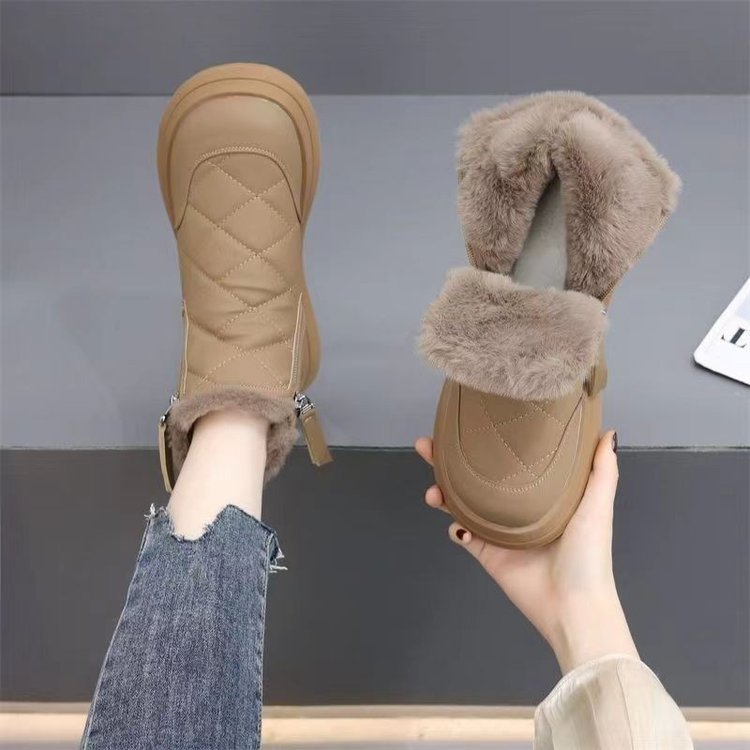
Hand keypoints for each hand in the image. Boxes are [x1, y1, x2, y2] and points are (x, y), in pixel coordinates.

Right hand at [415, 431, 638, 673]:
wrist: (573, 605)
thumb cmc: (588, 553)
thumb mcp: (598, 506)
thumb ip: (602, 471)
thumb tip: (607, 430)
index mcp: (542, 494)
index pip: (507, 458)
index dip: (485, 440)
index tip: (468, 420)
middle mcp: (516, 508)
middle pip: (475, 477)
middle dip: (448, 461)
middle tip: (427, 445)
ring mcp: (499, 531)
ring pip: (461, 504)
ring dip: (442, 493)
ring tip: (432, 489)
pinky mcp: (488, 554)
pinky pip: (464, 535)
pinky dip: (454, 526)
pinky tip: (452, 521)